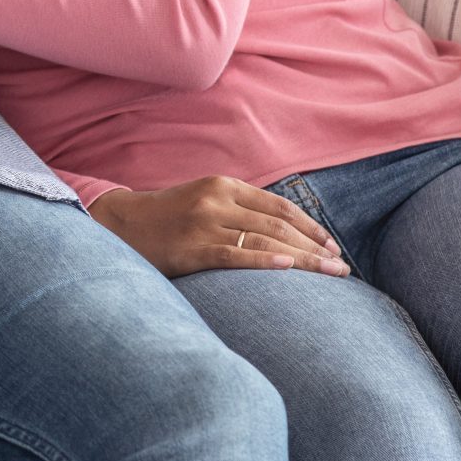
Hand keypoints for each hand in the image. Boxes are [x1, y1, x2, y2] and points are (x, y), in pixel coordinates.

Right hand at [88, 177, 348, 277]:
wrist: (118, 226)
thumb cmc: (165, 218)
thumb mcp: (202, 200)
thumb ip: (236, 208)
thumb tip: (283, 231)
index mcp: (222, 185)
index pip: (279, 206)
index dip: (310, 226)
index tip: (332, 245)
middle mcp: (216, 201)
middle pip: (279, 225)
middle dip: (315, 247)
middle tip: (342, 267)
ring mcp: (204, 224)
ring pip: (265, 241)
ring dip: (303, 260)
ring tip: (330, 275)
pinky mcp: (192, 248)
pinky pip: (236, 255)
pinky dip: (265, 262)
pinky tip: (289, 269)